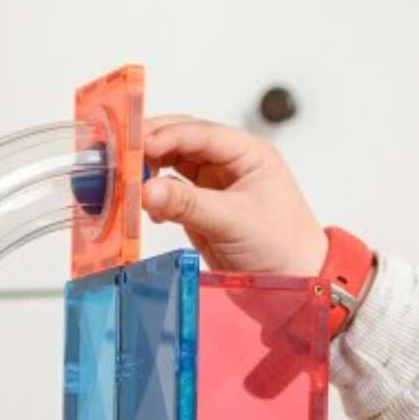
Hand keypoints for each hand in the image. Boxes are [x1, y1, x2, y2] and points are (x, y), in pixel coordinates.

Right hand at [141, 115, 327, 274]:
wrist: (297, 286)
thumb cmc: (287, 247)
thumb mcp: (236, 220)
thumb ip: (189, 204)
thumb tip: (148, 190)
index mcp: (247, 153)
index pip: (198, 132)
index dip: (164, 136)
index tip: (137, 148)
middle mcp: (230, 165)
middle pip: (179, 143)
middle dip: (149, 150)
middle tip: (121, 160)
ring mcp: (214, 188)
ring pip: (171, 167)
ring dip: (148, 174)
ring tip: (129, 185)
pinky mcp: (202, 212)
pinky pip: (170, 196)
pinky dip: (155, 199)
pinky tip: (147, 209)